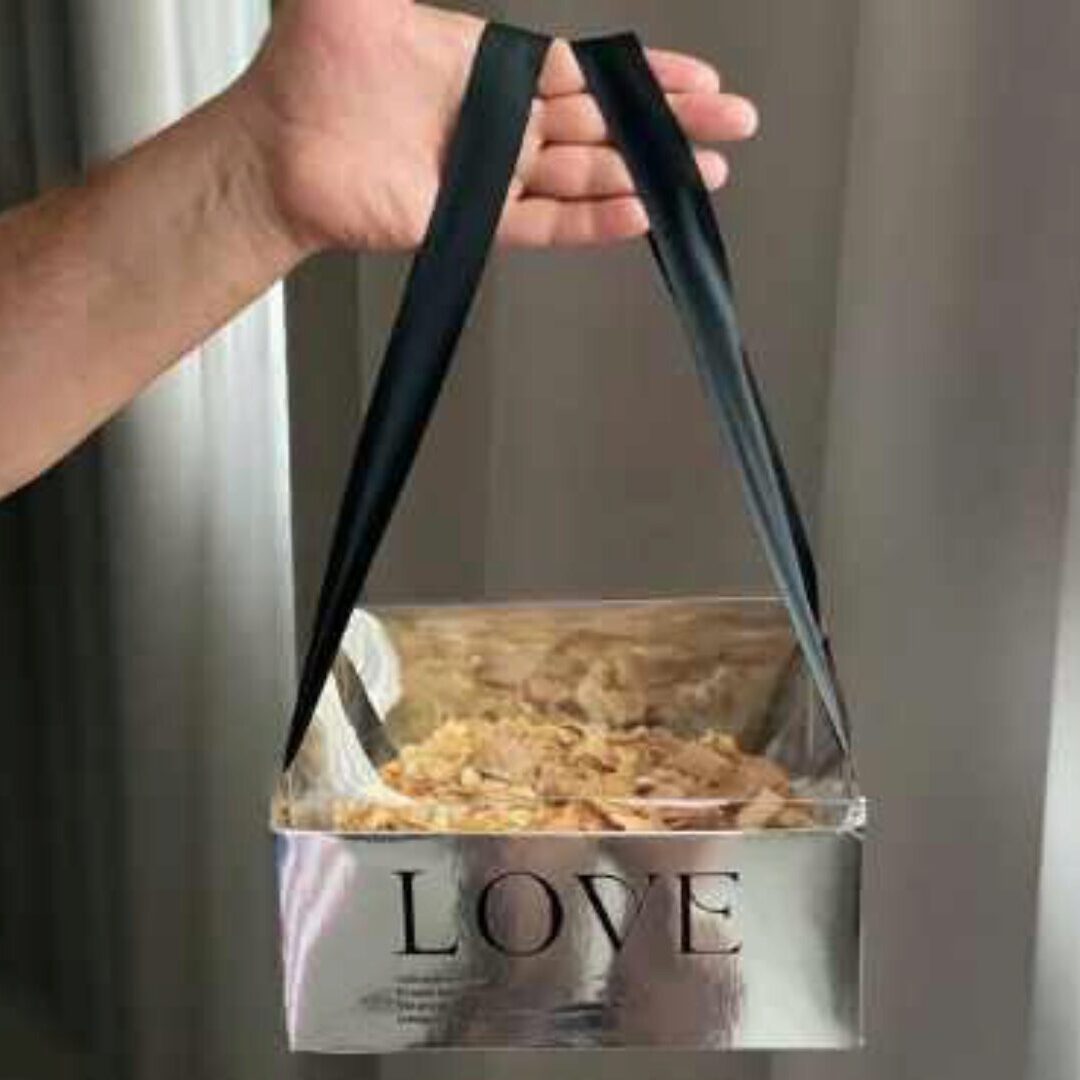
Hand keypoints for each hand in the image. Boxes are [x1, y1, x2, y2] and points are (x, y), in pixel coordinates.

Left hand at [235, 0, 758, 253]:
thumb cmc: (306, 69)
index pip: (585, 68)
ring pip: (586, 173)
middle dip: (669, 123)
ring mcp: (489, 173)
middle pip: (603, 122)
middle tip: (730, 124)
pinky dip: (592, 222)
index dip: (645, 74)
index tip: (697, 77)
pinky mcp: (471, 220)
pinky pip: (544, 224)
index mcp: (489, 66)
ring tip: (703, 175)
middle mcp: (498, 120)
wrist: (274, 151)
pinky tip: (638, 215)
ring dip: (646, 173)